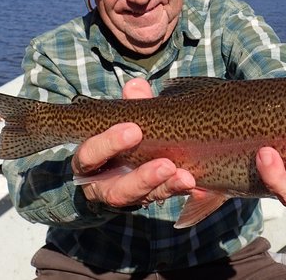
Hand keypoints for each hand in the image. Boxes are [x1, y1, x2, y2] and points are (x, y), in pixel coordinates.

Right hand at [72, 78, 194, 208]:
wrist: (124, 160)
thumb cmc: (119, 134)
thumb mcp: (123, 118)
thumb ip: (130, 105)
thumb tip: (136, 86)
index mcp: (90, 161)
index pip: (89, 156)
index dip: (108, 144)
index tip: (134, 130)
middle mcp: (103, 185)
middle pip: (115, 190)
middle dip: (142, 178)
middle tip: (166, 164)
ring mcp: (127, 196)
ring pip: (141, 199)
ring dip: (164, 187)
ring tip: (185, 176)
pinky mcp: (149, 199)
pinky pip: (163, 198)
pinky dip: (180, 190)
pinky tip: (196, 184)